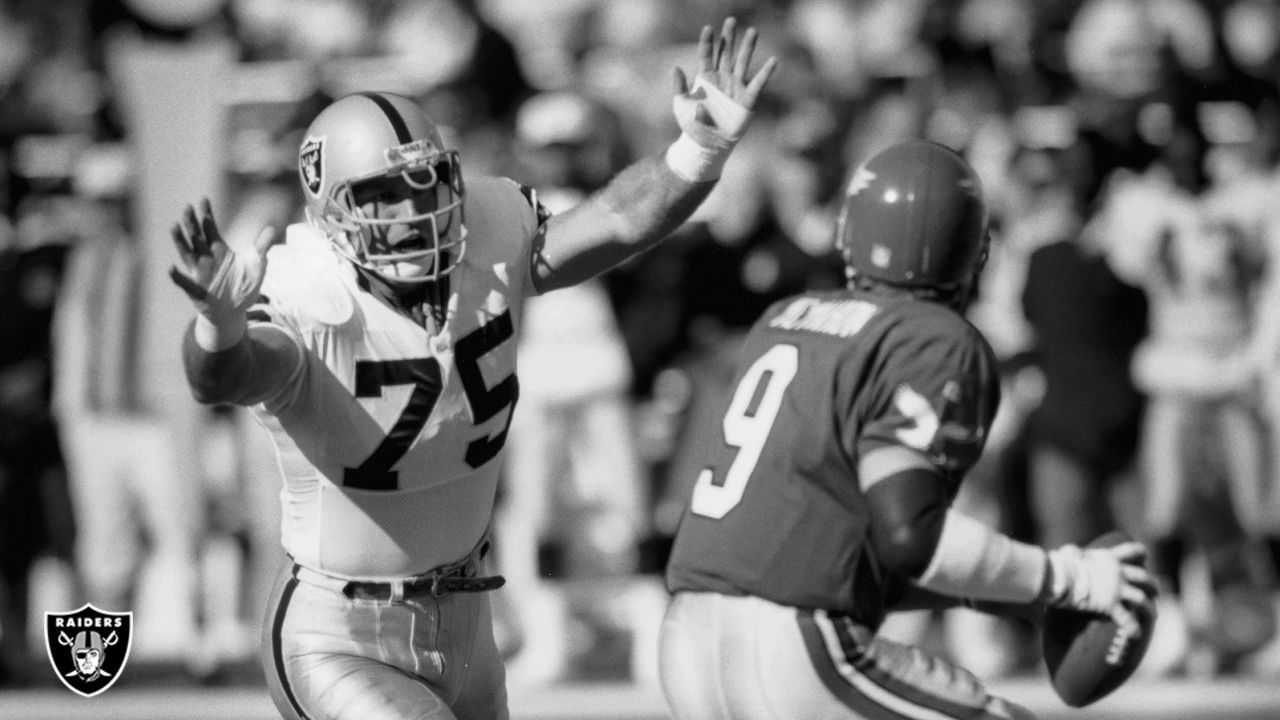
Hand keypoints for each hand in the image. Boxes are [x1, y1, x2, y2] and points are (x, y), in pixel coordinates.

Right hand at [169, 198, 276, 325]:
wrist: (236, 311)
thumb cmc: (243, 285)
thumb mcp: (257, 264)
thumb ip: (261, 246)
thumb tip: (271, 228)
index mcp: (219, 250)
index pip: (210, 228)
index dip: (206, 215)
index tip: (203, 199)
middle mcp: (206, 259)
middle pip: (196, 237)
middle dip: (192, 223)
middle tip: (188, 208)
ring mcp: (200, 274)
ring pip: (187, 254)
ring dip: (181, 242)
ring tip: (174, 227)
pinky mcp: (197, 290)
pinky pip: (186, 283)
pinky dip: (178, 277)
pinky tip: (171, 269)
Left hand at [672, 17, 777, 150]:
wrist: (707, 144)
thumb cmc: (692, 125)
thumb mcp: (681, 106)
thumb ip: (680, 87)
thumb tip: (676, 68)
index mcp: (705, 78)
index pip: (707, 55)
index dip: (708, 41)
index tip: (708, 28)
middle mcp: (722, 79)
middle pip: (726, 53)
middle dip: (729, 37)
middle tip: (731, 20)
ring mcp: (735, 87)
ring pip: (742, 63)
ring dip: (747, 47)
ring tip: (752, 31)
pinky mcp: (747, 100)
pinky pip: (757, 84)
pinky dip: (765, 73)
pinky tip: (773, 61)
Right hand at [1046, 541, 1156, 632]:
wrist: (1060, 574)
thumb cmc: (1060, 563)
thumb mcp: (1070, 553)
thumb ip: (1075, 552)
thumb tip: (1070, 552)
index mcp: (1109, 558)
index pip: (1130, 551)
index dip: (1140, 553)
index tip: (1145, 556)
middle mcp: (1118, 572)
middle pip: (1144, 577)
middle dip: (1152, 585)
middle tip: (1155, 592)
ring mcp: (1116, 588)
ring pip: (1142, 598)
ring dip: (1150, 608)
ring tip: (1153, 616)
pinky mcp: (1110, 604)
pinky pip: (1127, 619)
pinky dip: (1134, 628)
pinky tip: (1136, 635)